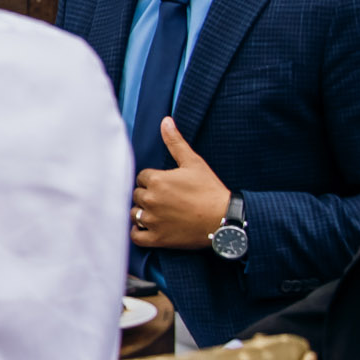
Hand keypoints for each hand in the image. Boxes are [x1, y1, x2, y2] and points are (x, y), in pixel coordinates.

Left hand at [132, 118, 231, 247]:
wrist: (225, 220)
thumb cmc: (210, 190)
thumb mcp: (194, 163)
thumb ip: (175, 142)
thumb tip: (165, 121)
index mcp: (156, 180)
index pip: (141, 178)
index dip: (153, 181)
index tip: (167, 186)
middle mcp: (150, 199)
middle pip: (136, 195)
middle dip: (148, 196)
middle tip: (165, 200)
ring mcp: (152, 220)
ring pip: (134, 214)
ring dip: (142, 213)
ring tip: (160, 213)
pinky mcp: (157, 238)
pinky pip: (135, 236)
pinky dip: (138, 232)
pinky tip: (148, 227)